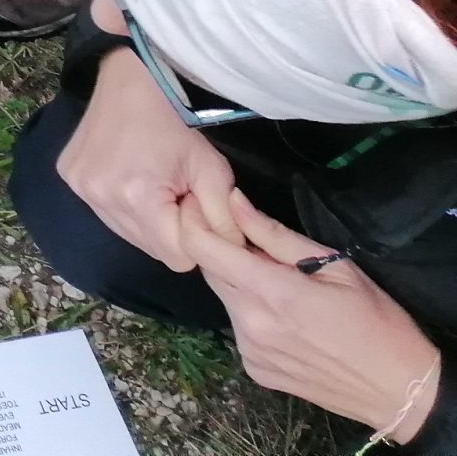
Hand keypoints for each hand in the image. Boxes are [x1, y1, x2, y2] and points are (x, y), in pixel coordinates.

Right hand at [57, 14, 239, 270]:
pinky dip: (120, 202)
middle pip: (149, 248)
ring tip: (151, 181)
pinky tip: (127, 174)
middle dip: (168, 229)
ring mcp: (78, 187)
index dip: (192, 236)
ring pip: (126, 232)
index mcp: (136, 198)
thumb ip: (224, 220)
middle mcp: (98, 198)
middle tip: (175, 191)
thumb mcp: (214, 170)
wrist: (131, 76)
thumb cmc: (177, 121)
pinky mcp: (67, 175)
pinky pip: (104, 211)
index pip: (176, 258)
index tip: (194, 205)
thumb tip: (227, 253)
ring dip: (144, 217)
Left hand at [179, 188, 441, 437]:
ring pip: (225, 298)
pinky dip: (251, 314)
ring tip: (279, 283)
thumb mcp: (335, 265)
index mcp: (270, 293)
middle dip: (220, 249)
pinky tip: (285, 318)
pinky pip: (239, 328)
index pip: (201, 247)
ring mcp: (249, 351)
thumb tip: (233, 200)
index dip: (192, 219)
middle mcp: (249, 324)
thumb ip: (275, 235)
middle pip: (210, 270)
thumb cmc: (377, 321)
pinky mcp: (255, 370)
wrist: (400, 390)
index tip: (199, 202)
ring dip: (239, 283)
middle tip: (250, 240)